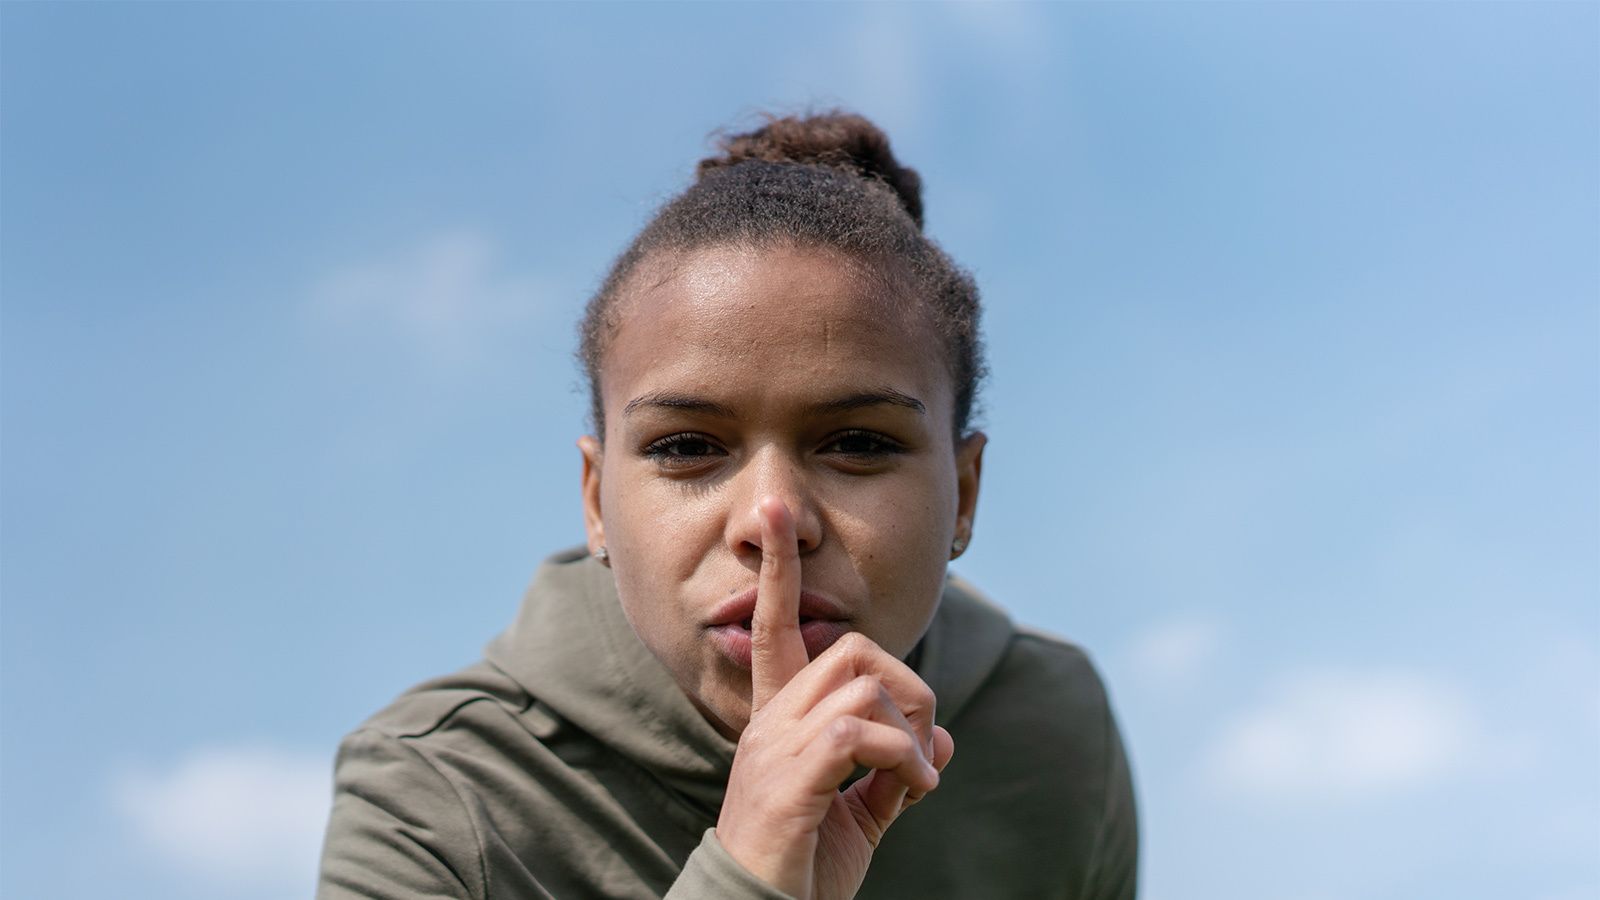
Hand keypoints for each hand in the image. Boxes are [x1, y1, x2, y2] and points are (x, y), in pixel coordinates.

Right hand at [715, 496, 956, 899]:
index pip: (776, 627)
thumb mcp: (860, 814)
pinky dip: (904, 759)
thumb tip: (943, 739)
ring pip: (863, 686)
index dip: (779, 570)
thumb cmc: (803, 868)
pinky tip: (913, 792)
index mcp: (781, 719)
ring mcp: (776, 747)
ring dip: (911, 733)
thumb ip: (893, 772)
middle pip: (853, 649)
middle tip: (922, 748)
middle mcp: (771, 721)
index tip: (775, 514)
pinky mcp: (790, 779)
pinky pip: (861, 735)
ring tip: (917, 782)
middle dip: (909, 687)